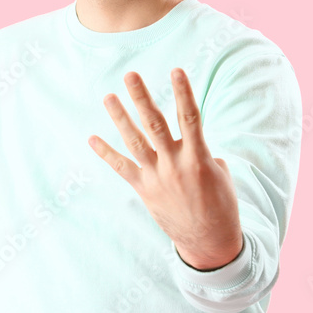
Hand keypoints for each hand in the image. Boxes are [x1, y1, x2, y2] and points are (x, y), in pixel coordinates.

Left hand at [88, 68, 242, 270]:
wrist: (209, 242)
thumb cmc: (221, 204)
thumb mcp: (220, 174)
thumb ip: (201, 151)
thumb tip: (189, 141)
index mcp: (198, 158)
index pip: (191, 117)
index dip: (183, 92)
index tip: (176, 70)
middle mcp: (174, 165)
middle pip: (155, 125)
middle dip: (142, 98)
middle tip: (130, 75)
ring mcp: (156, 178)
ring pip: (134, 142)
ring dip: (120, 118)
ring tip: (108, 96)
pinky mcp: (144, 190)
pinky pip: (122, 168)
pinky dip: (106, 153)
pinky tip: (92, 139)